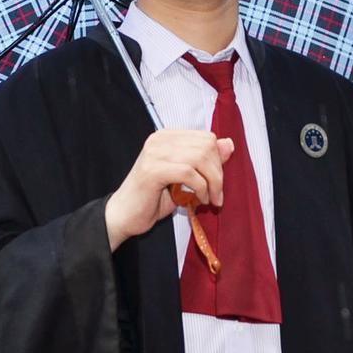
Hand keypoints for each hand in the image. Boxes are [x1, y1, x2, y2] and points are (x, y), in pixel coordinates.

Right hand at [104, 129, 233, 251]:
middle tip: (216, 195)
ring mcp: (155, 152)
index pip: (206, 138)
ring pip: (200, 158)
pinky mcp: (152, 170)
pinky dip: (200, 188)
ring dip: (212, 182)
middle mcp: (160, 139)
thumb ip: (205, 161)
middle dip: (217, 173)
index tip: (217, 183)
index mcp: (167, 136)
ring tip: (210, 199)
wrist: (123, 216)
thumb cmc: (153, 198)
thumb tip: (229, 143)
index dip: (218, 161)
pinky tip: (199, 200)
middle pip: (206, 146)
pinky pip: (189, 173)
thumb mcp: (185, 178)